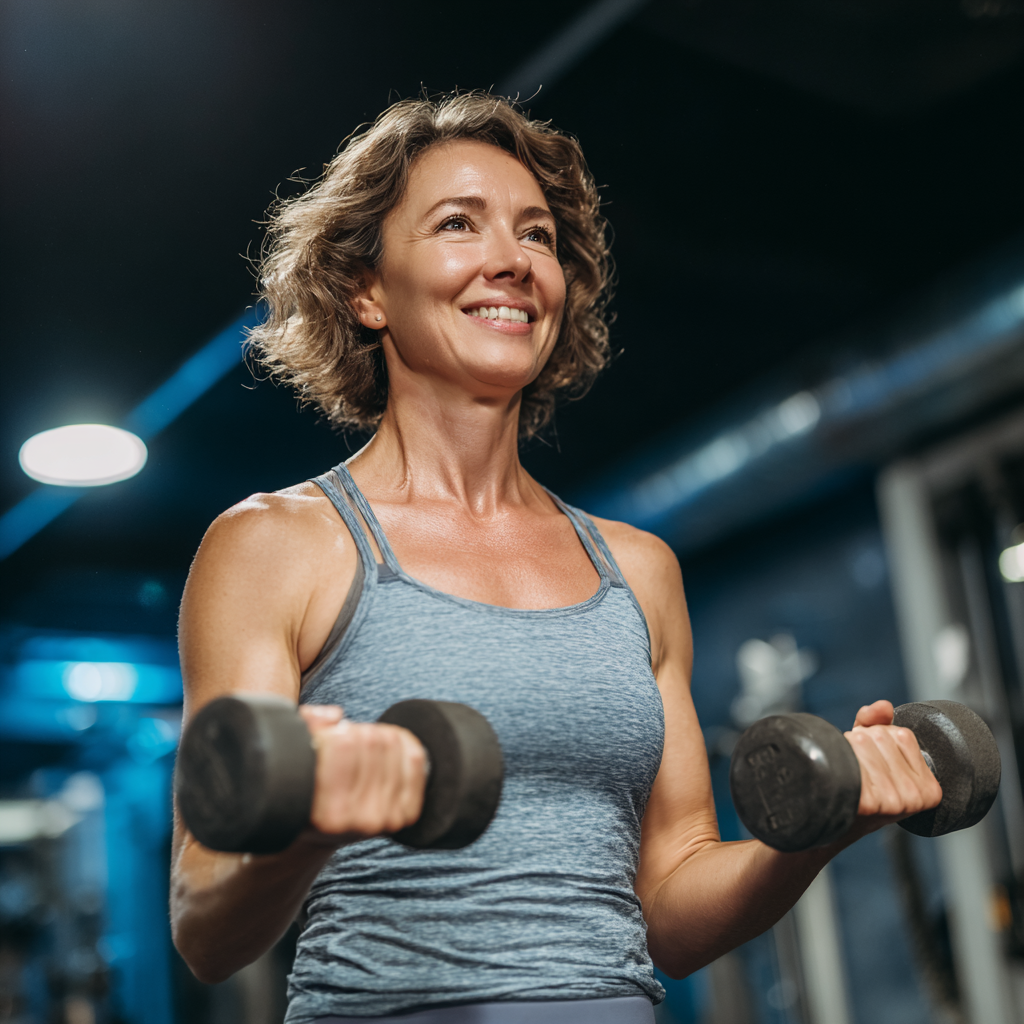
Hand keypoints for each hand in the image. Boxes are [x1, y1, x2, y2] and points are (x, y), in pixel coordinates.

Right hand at [297, 705, 427, 845]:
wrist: (320, 831)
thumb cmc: (302, 790)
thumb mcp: (289, 761)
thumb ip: (303, 730)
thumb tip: (334, 716)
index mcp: (326, 814)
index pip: (345, 745)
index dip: (333, 732)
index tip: (324, 738)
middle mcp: (359, 821)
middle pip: (372, 740)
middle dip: (355, 732)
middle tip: (341, 742)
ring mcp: (386, 819)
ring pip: (394, 745)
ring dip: (376, 736)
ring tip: (357, 749)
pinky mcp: (405, 813)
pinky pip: (416, 758)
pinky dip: (402, 742)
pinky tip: (384, 747)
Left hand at [843, 700, 942, 836]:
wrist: (832, 821)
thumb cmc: (858, 786)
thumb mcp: (874, 754)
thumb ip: (878, 724)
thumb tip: (883, 706)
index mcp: (930, 789)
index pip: (902, 734)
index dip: (880, 739)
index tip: (876, 763)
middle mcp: (916, 796)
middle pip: (880, 735)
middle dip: (863, 743)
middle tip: (859, 770)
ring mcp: (895, 801)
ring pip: (863, 740)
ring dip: (849, 749)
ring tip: (850, 773)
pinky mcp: (872, 801)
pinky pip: (852, 755)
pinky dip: (840, 758)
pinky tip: (843, 778)